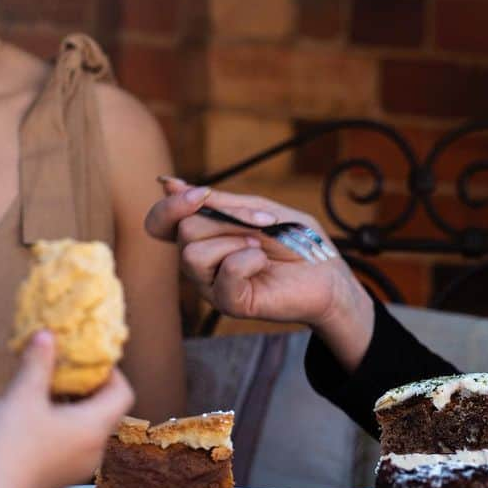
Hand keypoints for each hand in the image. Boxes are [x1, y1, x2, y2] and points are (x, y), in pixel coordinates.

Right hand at [0, 331, 133, 487]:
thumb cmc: (8, 446)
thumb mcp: (23, 396)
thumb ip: (38, 364)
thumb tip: (46, 336)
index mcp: (94, 427)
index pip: (123, 393)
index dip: (111, 373)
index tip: (89, 361)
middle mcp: (95, 449)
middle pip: (105, 410)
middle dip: (85, 387)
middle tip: (63, 370)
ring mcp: (78, 466)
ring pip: (86, 428)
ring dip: (71, 407)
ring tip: (43, 391)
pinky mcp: (60, 476)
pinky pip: (72, 444)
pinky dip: (61, 426)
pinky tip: (33, 418)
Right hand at [145, 177, 373, 369]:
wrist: (327, 272)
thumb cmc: (294, 240)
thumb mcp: (257, 209)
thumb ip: (217, 202)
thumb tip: (167, 183)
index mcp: (203, 236)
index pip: (159, 223)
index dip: (171, 206)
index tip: (200, 194)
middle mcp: (200, 262)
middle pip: (184, 230)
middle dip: (227, 219)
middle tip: (261, 226)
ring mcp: (212, 285)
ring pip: (193, 254)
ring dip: (236, 240)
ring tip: (261, 248)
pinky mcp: (230, 303)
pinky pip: (224, 274)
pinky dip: (248, 260)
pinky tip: (263, 263)